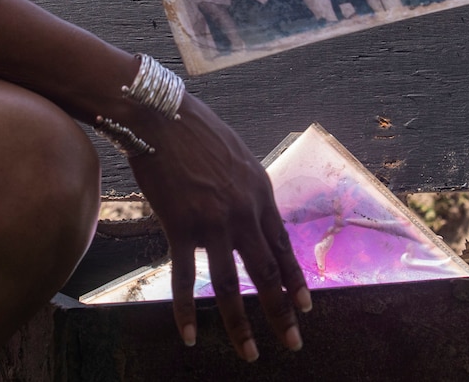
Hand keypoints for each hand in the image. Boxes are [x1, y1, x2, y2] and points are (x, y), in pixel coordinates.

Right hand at [128, 97, 309, 360]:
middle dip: (282, 311)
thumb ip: (247, 190)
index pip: (284, 246)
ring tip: (251, 353)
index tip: (307, 307)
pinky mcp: (179, 226)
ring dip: (241, 324)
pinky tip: (190, 336)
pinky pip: (184, 278)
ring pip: (230, 285)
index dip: (295, 280)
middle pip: (266, 272)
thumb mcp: (238, 158)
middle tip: (293, 342)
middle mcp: (243, 211)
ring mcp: (212, 222)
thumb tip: (253, 212)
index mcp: (260, 194)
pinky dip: (186, 311)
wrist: (161, 116)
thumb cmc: (198, 132)